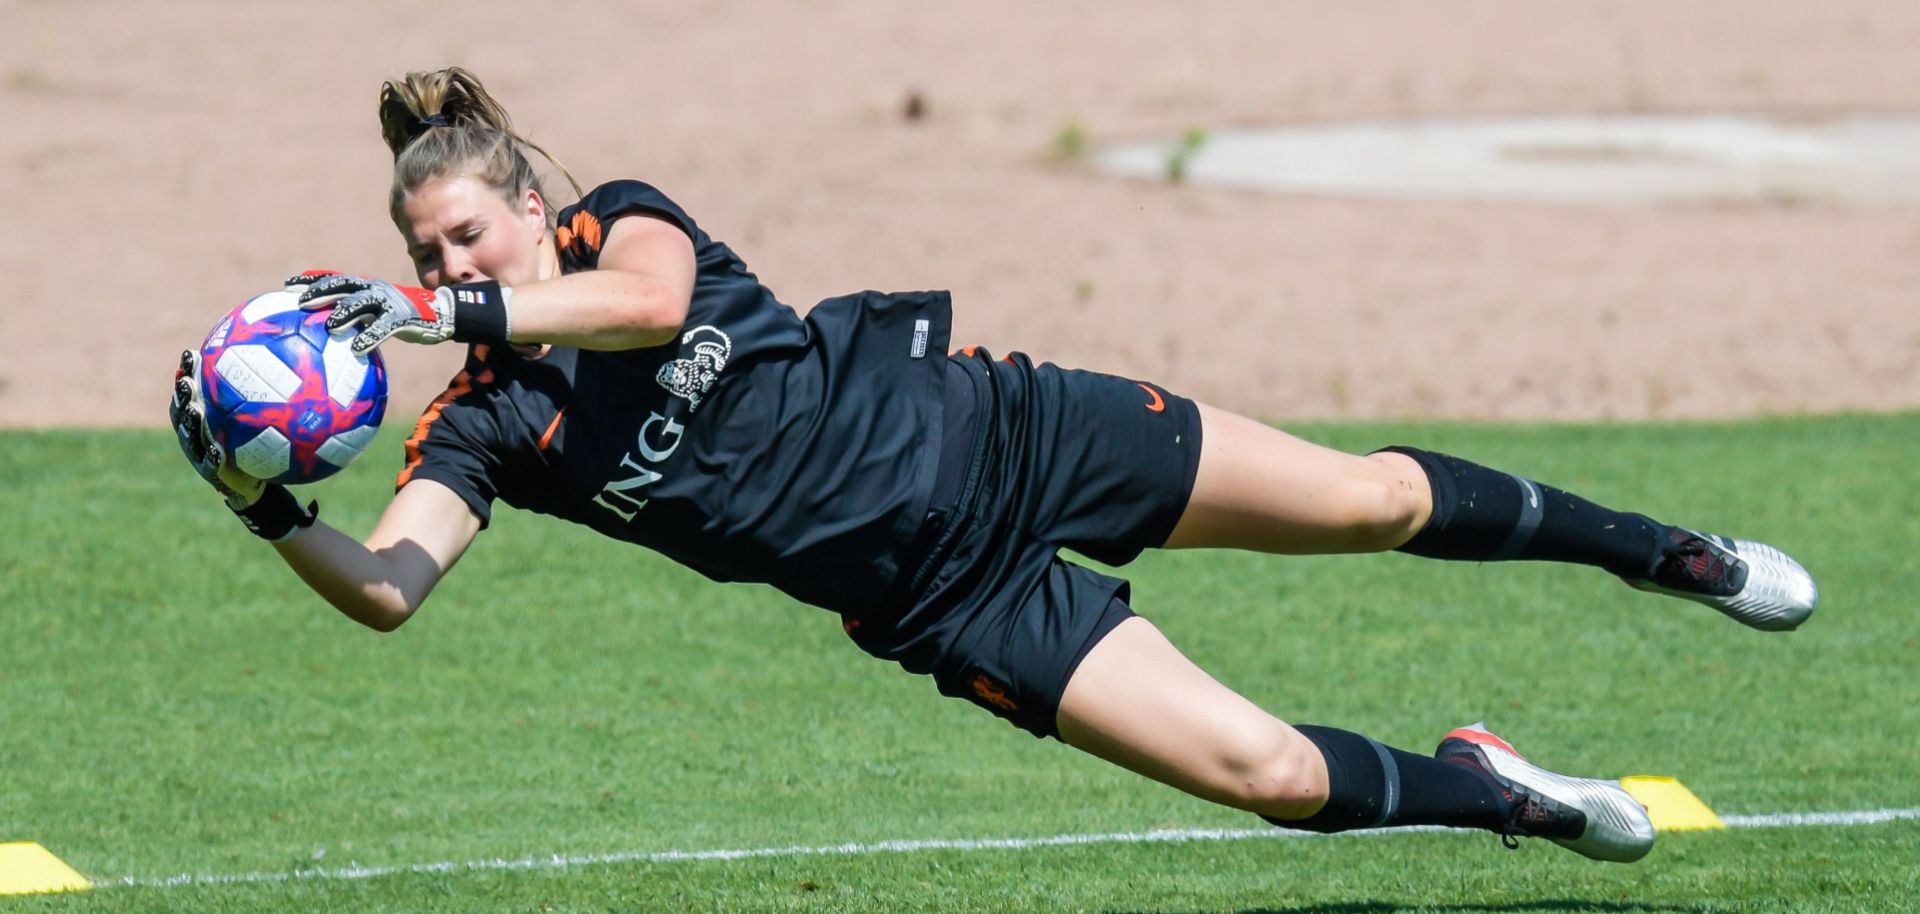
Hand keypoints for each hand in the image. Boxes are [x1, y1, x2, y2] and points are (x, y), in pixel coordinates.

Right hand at [170, 349, 265, 508]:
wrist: (263, 480)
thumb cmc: (263, 443)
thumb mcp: (264, 416)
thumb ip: (265, 392)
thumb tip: (284, 358)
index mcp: (204, 417)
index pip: (191, 392)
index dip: (187, 374)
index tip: (191, 354)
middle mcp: (197, 433)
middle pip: (183, 412)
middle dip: (183, 396)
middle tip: (187, 380)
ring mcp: (201, 454)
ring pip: (190, 438)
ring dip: (190, 424)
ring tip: (194, 409)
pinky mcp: (214, 476)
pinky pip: (211, 467)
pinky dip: (212, 458)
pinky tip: (218, 450)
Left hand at [297, 274, 454, 354]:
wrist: (441, 314)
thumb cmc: (404, 316)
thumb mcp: (378, 312)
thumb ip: (357, 317)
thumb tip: (329, 333)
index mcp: (366, 286)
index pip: (335, 278)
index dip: (312, 280)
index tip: (288, 286)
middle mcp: (375, 289)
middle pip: (344, 285)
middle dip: (321, 291)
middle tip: (301, 303)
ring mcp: (389, 301)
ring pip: (363, 302)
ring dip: (345, 312)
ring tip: (330, 326)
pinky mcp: (403, 317)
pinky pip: (384, 327)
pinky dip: (370, 337)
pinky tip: (358, 349)